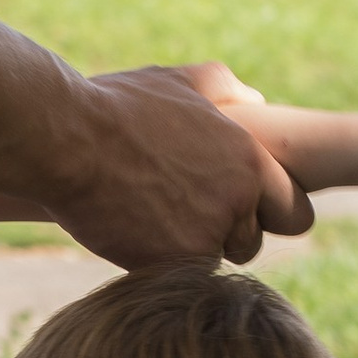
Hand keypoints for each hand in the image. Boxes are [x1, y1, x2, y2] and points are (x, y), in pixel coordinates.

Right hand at [62, 65, 312, 268]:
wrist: (64, 140)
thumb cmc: (117, 106)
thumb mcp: (180, 81)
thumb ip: (227, 90)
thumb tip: (258, 100)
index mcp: (249, 161)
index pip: (293, 211)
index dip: (266, 214)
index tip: (240, 211)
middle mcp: (236, 201)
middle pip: (250, 244)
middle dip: (224, 236)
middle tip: (181, 216)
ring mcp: (205, 236)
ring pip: (210, 262)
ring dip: (187, 250)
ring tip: (148, 217)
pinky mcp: (169, 265)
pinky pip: (174, 277)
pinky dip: (154, 263)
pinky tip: (126, 231)